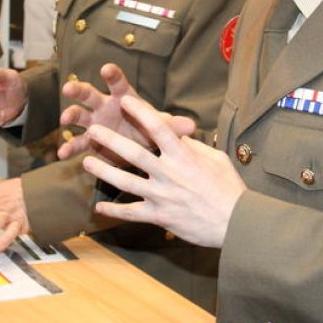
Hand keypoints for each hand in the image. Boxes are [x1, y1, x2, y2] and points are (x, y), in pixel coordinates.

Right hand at [56, 63, 195, 160]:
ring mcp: (95, 123)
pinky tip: (62, 155)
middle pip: (90, 94)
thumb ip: (173, 126)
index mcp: (124, 98)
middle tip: (69, 87)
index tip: (107, 69)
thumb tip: (192, 126)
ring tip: (65, 119)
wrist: (143, 149)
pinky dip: (70, 148)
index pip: (118, 83)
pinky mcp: (90, 142)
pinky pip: (78, 143)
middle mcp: (105, 107)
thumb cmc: (151, 130)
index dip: (113, 75)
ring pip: (79, 116)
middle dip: (79, 90)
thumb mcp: (163, 128)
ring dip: (70, 115)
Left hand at [81, 95, 244, 247]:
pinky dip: (114, 211)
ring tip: (86, 162)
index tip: (125, 100)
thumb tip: (180, 136)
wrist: (236, 222)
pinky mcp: (159, 216)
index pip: (158, 128)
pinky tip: (99, 208)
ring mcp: (161, 196)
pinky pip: (131, 214)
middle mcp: (168, 174)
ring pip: (124, 182)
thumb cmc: (230, 188)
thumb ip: (194, 147)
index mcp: (183, 156)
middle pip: (133, 153)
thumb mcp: (216, 159)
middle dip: (110, 140)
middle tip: (92, 130)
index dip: (140, 112)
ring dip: (103, 171)